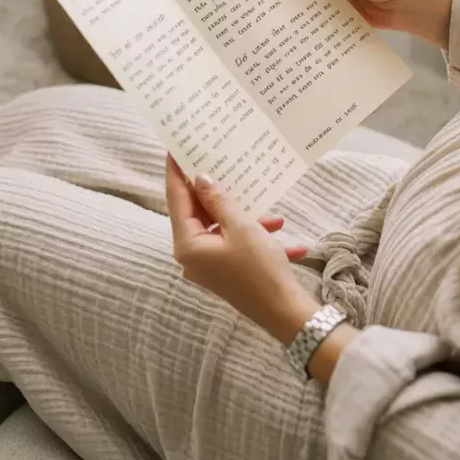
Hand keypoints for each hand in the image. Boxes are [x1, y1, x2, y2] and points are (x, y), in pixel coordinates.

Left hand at [165, 157, 316, 342]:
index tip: (174, 147)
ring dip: (243, 214)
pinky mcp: (226, 269)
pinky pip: (236, 243)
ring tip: (264, 204)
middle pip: (197, 212)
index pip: (176, 199)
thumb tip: (200, 179)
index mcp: (188, 245)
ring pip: (220, 226)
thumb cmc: (260, 269)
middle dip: (214, 190)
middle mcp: (192, 256)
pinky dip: (255, 234)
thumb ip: (218, 200)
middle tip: (218, 159)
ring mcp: (209, 264)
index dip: (175, 171)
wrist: (285, 312)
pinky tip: (280, 229)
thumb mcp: (241, 227)